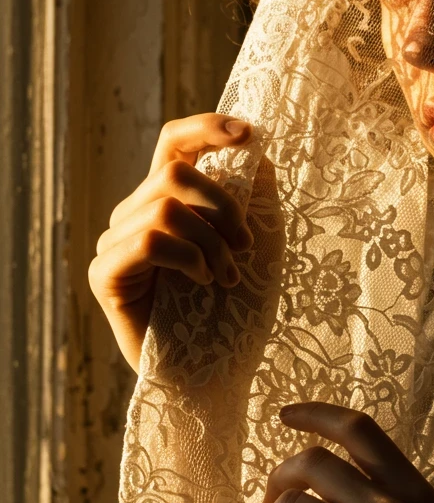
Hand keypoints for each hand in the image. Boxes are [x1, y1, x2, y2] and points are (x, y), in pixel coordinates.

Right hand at [88, 113, 254, 371]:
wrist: (216, 374)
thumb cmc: (236, 311)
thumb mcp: (257, 244)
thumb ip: (252, 196)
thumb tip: (254, 147)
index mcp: (167, 200)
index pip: (173, 143)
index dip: (205, 128)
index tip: (247, 133)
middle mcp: (134, 215)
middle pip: (174, 170)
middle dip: (222, 205)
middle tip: (245, 246)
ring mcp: (116, 243)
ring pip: (165, 206)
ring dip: (210, 242)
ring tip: (228, 277)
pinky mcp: (106, 275)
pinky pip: (148, 240)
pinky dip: (188, 258)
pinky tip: (203, 284)